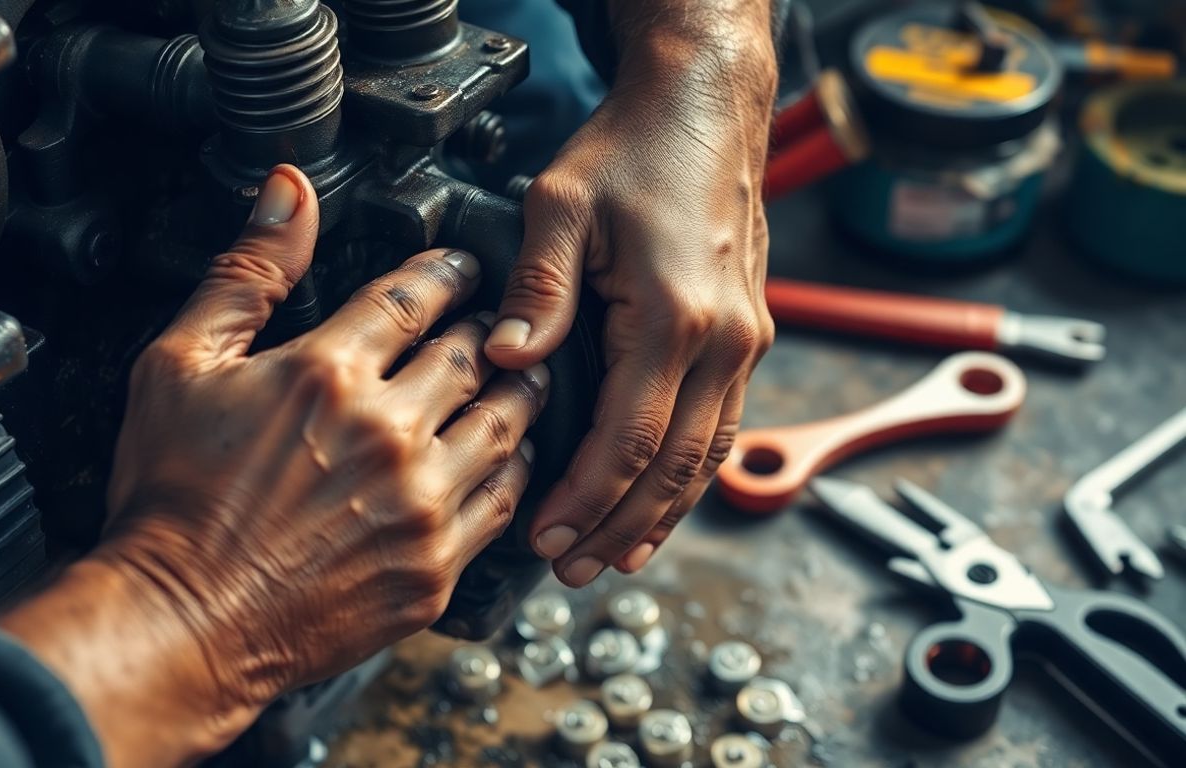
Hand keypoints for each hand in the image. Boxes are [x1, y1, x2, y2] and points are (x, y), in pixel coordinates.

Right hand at [0, 166, 547, 767]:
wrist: (182, 624)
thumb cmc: (171, 502)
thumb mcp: (178, 363)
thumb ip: (247, 272)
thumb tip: (287, 192)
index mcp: (329, 373)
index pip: (416, 297)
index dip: (447, 273)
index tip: (459, 270)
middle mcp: (388, 432)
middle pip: (472, 355)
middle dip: (489, 329)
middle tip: (496, 324)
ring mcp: (420, 503)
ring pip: (505, 424)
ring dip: (519, 391)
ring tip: (521, 377)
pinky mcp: (434, 566)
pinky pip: (502, 502)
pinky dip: (514, 469)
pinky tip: (508, 457)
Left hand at [486, 28, 776, 584]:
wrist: (707, 108)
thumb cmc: (633, 149)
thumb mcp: (561, 202)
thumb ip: (538, 287)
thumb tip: (509, 360)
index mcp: (674, 315)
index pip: (629, 438)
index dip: (585, 498)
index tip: (545, 536)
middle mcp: (724, 339)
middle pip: (674, 466)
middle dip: (618, 525)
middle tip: (571, 569)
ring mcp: (744, 340)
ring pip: (708, 457)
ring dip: (660, 514)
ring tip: (613, 558)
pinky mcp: (746, 335)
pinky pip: (721, 427)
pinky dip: (691, 477)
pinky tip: (661, 503)